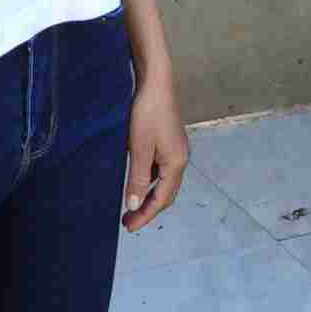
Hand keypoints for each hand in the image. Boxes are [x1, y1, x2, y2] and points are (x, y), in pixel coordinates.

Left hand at [123, 75, 189, 230]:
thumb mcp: (139, 148)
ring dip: (150, 197)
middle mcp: (181, 159)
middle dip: (149, 210)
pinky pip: (162, 171)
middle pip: (167, 194)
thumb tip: (133, 205)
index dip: (145, 215)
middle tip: (128, 221)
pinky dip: (151, 182)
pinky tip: (138, 182)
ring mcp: (177, 151)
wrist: (156, 84)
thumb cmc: (147, 114)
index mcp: (176, 163)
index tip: (129, 227)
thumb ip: (136, 178)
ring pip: (165, 183)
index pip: (161, 199)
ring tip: (131, 206)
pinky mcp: (171, 143)